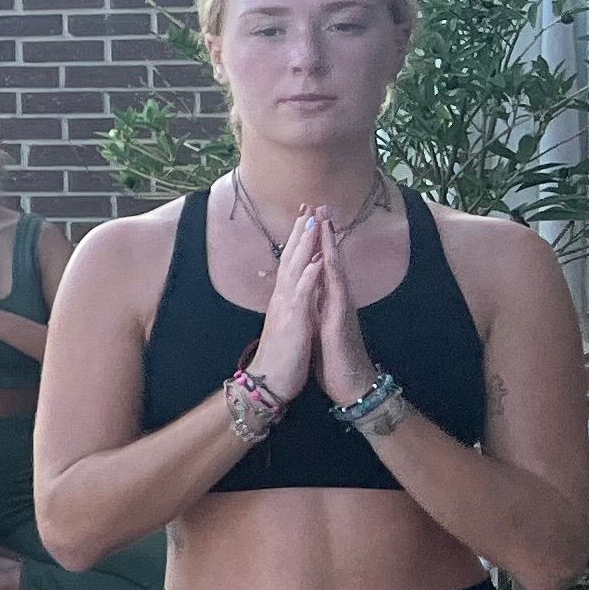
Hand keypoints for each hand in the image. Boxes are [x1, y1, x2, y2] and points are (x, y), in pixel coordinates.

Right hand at [250, 209, 325, 402]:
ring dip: (304, 246)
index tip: (307, 218)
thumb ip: (293, 304)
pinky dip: (309, 277)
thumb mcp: (290, 325)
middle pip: (292, 259)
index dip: (300, 240)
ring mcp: (286, 308)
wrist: (271, 381)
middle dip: (301, 234)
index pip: (292, 263)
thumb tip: (297, 289)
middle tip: (309, 208)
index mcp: (285, 299)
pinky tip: (317, 262)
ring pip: (295, 270)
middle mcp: (282, 298)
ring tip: (312, 223)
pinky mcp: (293, 322)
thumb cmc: (283, 355)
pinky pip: (302, 295)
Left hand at [315, 221, 376, 399]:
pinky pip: (336, 295)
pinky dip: (330, 276)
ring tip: (325, 221)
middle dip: (324, 234)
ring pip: (335, 271)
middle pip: (330, 260)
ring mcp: (341, 309)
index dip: (314, 242)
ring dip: (330, 246)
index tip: (306, 218)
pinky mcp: (340, 322)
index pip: (321, 265)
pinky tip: (327, 260)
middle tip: (319, 205)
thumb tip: (311, 291)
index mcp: (327, 300)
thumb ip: (318, 306)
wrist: (351, 386)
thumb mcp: (320, 326)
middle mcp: (337, 299)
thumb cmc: (335, 358)